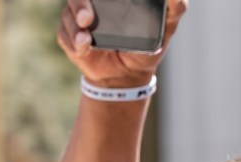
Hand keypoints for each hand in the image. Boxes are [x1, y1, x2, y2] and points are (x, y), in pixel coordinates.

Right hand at [57, 0, 189, 87]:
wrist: (128, 76)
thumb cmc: (148, 46)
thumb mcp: (167, 26)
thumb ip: (175, 7)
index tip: (100, 6)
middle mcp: (92, 3)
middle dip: (79, 4)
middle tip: (87, 19)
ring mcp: (79, 18)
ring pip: (67, 14)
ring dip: (74, 27)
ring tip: (86, 41)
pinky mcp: (71, 36)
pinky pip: (64, 35)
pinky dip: (72, 42)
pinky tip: (83, 48)